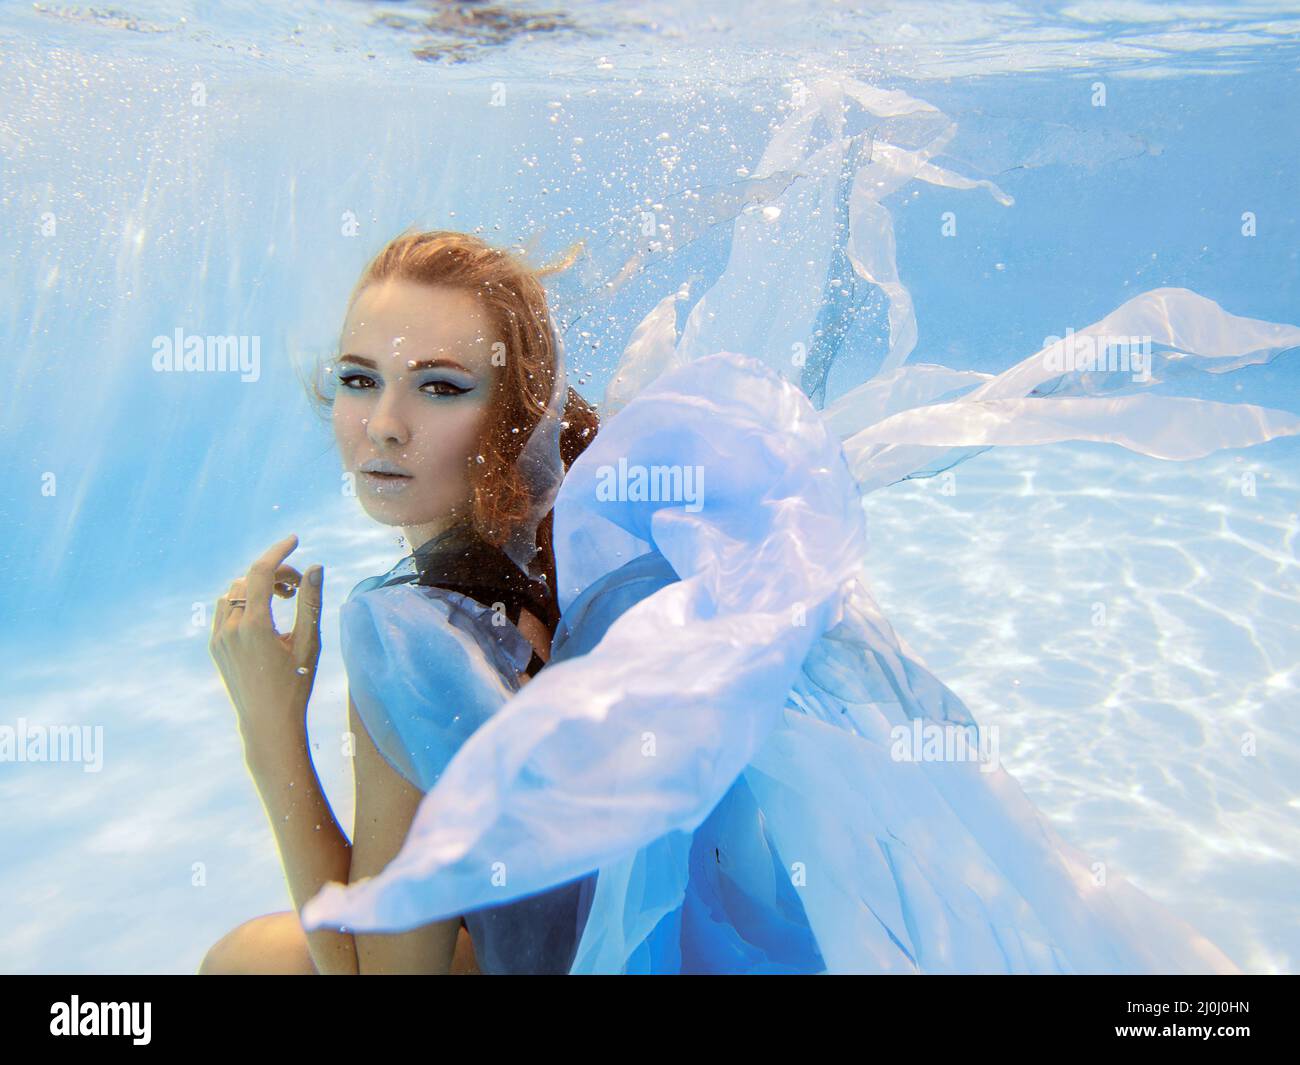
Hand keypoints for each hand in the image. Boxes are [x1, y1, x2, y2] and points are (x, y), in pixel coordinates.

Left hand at [210, 534, 323, 763]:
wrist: (267, 724)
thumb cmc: (295, 686)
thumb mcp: (309, 643)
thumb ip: (310, 602)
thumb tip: (315, 567)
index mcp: (254, 626)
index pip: (262, 571)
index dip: (278, 550)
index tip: (295, 539)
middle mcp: (230, 628)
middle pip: (249, 579)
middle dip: (275, 573)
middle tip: (297, 586)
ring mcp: (219, 637)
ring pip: (234, 592)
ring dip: (257, 586)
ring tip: (283, 599)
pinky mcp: (215, 646)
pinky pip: (225, 609)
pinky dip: (245, 601)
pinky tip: (265, 615)